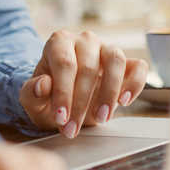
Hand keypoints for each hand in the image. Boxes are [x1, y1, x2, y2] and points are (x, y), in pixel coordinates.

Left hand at [19, 29, 147, 137]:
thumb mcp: (32, 99)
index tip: (60, 118)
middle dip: (81, 103)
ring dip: (109, 92)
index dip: (63, 93)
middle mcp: (84, 40)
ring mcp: (106, 48)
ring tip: (101, 118)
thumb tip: (43, 84)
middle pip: (88, 67)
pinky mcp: (126, 62)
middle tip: (73, 129)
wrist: (64, 100)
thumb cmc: (47, 97)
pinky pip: (138, 67)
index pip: (64, 63)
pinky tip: (124, 102)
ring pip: (115, 60)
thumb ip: (31, 92)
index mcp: (58, 42)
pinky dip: (135, 83)